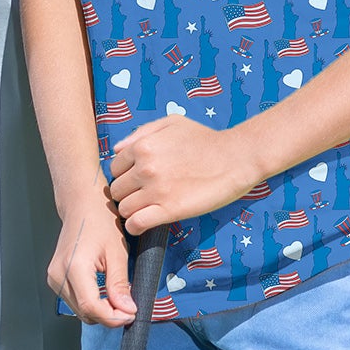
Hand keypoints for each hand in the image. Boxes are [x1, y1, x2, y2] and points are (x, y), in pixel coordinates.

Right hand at [48, 193, 134, 325]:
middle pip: (86, 313)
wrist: (81, 204)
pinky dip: (92, 302)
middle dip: (110, 315)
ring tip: (117, 295)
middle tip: (128, 304)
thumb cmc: (99, 220)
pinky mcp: (55, 278)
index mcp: (74, 266)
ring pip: (81, 311)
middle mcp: (59, 274)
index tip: (131, 314)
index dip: (114, 317)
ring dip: (101, 310)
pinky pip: (76, 302)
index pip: (92, 308)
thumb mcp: (117, 252)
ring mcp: (54, 277)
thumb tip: (126, 310)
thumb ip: (120, 285)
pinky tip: (104, 291)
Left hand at [107, 116, 259, 234]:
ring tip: (144, 209)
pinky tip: (142, 223)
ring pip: (124, 209)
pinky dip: (135, 226)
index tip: (135, 181)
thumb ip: (141, 133)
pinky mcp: (170, 210)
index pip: (114, 168)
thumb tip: (117, 150)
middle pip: (117, 190)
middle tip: (140, 196)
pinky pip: (137, 224)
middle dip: (126, 194)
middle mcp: (144, 168)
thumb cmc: (205, 139)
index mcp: (142, 146)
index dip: (124, 176)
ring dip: (131, 211)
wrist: (235, 158)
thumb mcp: (171, 123)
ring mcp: (156, 190)